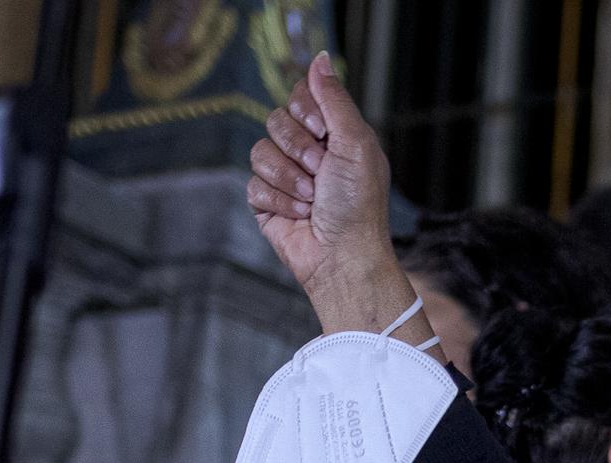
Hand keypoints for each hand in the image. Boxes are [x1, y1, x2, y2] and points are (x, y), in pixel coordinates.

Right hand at [248, 54, 435, 349]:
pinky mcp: (266, 201)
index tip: (324, 132)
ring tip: (312, 200)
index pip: (300, 96)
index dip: (306, 112)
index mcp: (334, 134)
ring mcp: (285, 176)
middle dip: (299, 149)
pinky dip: (278, 201)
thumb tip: (319, 58)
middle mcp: (309, 152)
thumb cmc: (358, 204)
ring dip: (289, 179)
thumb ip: (334, 99)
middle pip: (276, 120)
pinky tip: (299, 216)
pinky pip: (252, 183)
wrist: (342, 256)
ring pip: (260, 151)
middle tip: (321, 173)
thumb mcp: (355, 143)